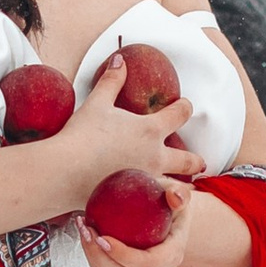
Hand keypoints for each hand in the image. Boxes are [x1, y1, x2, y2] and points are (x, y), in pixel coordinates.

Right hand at [50, 53, 198, 211]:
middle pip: (189, 160)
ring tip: (181, 191)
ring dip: (181, 187)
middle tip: (200, 161)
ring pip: (176, 187)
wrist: (66, 170)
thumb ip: (112, 80)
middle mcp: (155, 157)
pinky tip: (154, 207)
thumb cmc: (82, 134)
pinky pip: (154, 206)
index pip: (180, 114)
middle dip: (196, 160)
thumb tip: (119, 59)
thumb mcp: (97, 102)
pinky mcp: (133, 201)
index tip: (183, 106)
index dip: (184, 107)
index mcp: (151, 130)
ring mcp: (146, 181)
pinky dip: (157, 205)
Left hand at [79, 187, 189, 266]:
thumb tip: (174, 196)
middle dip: (99, 256)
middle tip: (87, 229)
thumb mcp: (176, 195)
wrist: (167, 223)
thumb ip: (179, 193)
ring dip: (92, 257)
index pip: (146, 264)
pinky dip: (92, 258)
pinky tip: (85, 236)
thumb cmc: (169, 204)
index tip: (102, 237)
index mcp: (172, 256)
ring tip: (83, 230)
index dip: (123, 256)